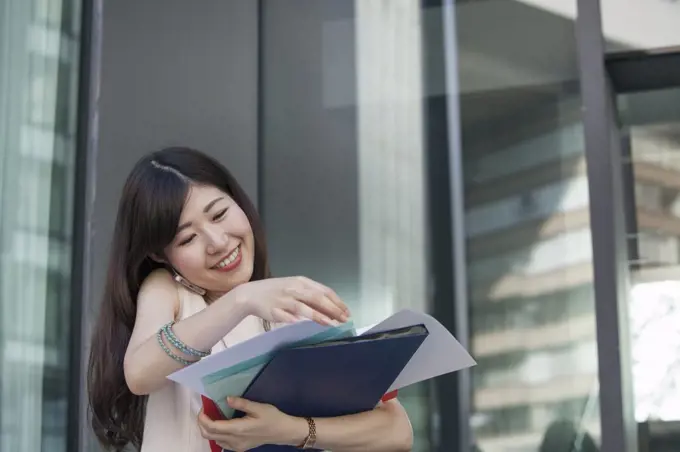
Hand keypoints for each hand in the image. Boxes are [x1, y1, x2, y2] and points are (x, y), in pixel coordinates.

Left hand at [197, 397, 306, 451]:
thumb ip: (241, 403)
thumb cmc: (272, 418)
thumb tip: (227, 398)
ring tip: (211, 416)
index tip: (203, 407)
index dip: (203, 418)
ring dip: (208, 429)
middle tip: (205, 410)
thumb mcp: (259, 407)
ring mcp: (236, 446)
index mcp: (238, 429)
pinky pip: (221, 443)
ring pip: (214, 440)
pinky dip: (216, 435)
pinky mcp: (239, 448)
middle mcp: (234, 440)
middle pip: (209, 435)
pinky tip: (221, 425)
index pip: (212, 427)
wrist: (283, 432)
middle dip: (202, 423)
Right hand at [226, 276, 349, 325]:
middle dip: (332, 309)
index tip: (346, 312)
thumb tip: (331, 309)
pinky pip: (286, 315)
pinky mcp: (274, 310)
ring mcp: (284, 299)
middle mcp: (294, 289)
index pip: (324, 291)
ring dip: (318, 316)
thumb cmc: (277, 291)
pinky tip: (302, 324)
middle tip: (344, 319)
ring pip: (304, 307)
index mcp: (302, 282)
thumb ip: (312, 297)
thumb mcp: (296, 288)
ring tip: (331, 323)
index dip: (337, 301)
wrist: (251, 294)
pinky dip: (294, 319)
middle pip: (317, 298)